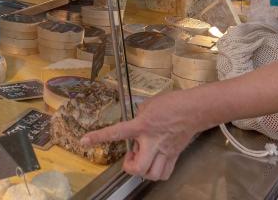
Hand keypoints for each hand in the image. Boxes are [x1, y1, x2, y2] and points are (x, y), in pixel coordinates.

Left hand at [81, 91, 198, 180]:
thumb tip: (136, 126)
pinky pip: (165, 173)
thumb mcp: (147, 105)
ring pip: (153, 175)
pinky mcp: (175, 156)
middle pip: (139, 168)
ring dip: (144, 171)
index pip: (117, 132)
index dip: (99, 137)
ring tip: (142, 158)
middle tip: (130, 157)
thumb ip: (138, 117)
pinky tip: (154, 161)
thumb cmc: (170, 103)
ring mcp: (165, 151)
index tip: (85, 141)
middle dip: (130, 167)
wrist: (193, 109)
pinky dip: (157, 172)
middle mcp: (152, 141)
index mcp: (142, 125)